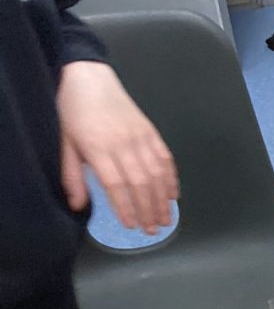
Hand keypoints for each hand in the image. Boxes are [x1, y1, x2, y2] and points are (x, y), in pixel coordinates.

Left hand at [56, 60, 177, 232]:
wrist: (91, 79)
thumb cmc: (74, 112)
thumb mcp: (65, 144)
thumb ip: (72, 176)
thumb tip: (78, 205)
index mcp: (99, 148)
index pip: (117, 184)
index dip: (127, 207)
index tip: (132, 224)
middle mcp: (123, 144)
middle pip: (142, 182)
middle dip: (150, 209)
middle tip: (153, 229)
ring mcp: (141, 137)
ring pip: (157, 173)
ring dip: (164, 199)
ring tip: (167, 218)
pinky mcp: (151, 132)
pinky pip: (166, 158)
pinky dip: (172, 178)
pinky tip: (173, 194)